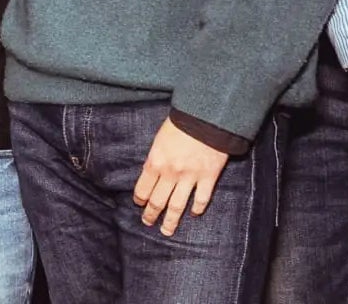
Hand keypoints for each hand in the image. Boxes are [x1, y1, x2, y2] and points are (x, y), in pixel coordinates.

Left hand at [133, 117, 229, 235]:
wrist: (206, 117)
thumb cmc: (181, 123)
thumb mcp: (160, 138)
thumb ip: (156, 156)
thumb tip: (152, 171)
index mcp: (156, 161)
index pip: (143, 188)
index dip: (140, 199)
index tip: (139, 204)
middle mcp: (171, 173)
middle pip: (158, 201)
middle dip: (151, 214)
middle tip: (148, 223)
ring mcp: (190, 177)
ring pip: (178, 206)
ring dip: (171, 221)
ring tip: (167, 231)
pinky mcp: (208, 177)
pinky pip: (201, 199)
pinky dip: (197, 209)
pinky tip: (193, 214)